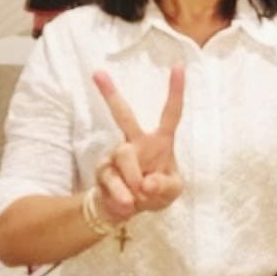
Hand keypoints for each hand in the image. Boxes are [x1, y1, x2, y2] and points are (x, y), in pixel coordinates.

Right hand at [91, 66, 184, 220]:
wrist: (128, 209)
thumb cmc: (155, 192)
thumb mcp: (172, 191)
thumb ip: (166, 187)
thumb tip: (148, 183)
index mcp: (160, 141)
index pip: (171, 113)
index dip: (176, 91)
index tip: (179, 66)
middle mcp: (135, 142)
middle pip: (123, 115)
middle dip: (110, 94)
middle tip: (97, 72)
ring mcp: (116, 155)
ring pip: (123, 156)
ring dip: (135, 181)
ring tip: (140, 197)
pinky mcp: (103, 170)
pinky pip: (112, 180)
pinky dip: (123, 196)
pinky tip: (128, 205)